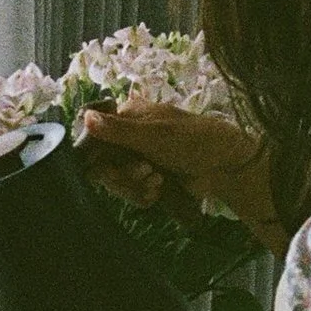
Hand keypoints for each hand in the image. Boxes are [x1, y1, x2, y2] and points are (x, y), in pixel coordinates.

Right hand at [80, 102, 276, 234]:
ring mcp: (139, 156)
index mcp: (128, 116)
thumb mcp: (154, 135)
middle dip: (124, 174)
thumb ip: (118, 130)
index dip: (99, 157)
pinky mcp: (149, 176)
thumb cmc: (192, 141)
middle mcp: (130, 135)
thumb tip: (85, 115)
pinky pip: (132, 191)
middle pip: (105, 164)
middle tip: (146, 172)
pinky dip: (143, 194)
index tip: (110, 169)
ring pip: (118, 180)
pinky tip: (159, 191)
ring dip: (135, 185)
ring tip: (157, 181)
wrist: (225, 166)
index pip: (95, 137)